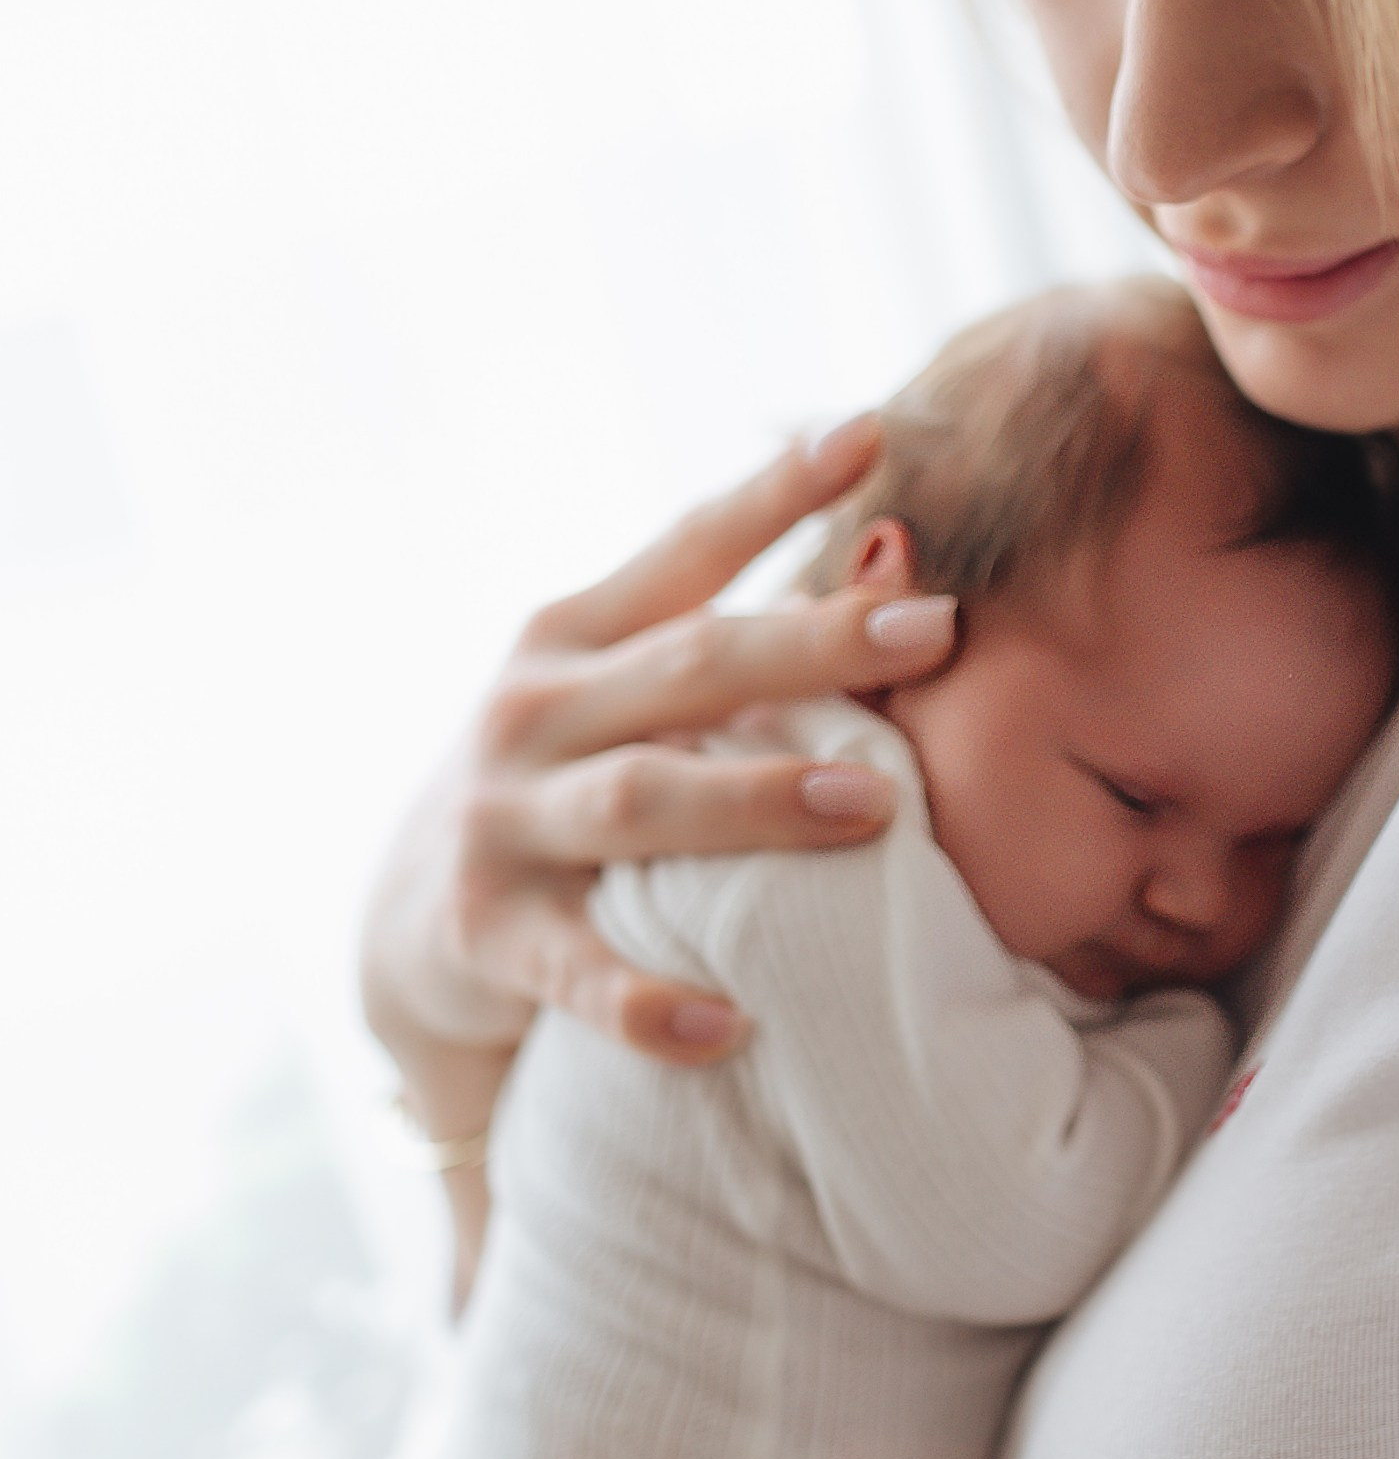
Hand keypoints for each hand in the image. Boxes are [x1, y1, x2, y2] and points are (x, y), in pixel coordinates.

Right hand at [362, 420, 958, 1084]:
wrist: (404, 924)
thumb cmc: (569, 784)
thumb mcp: (626, 700)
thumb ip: (737, 646)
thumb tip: (901, 563)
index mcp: (577, 634)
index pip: (689, 549)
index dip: (776, 491)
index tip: (873, 432)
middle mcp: (533, 710)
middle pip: (689, 667)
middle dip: (813, 642)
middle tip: (935, 630)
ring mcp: (504, 822)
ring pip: (641, 801)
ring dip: (756, 800)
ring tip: (870, 807)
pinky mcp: (488, 936)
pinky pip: (579, 973)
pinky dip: (653, 1002)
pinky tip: (732, 1025)